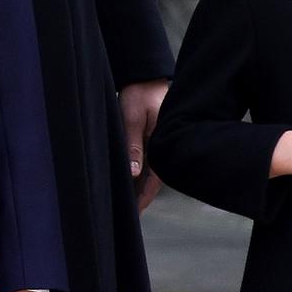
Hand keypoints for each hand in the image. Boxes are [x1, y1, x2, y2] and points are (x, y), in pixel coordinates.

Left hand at [119, 79, 168, 212]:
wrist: (147, 76)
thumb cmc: (140, 94)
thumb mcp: (132, 118)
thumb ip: (133, 145)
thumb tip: (132, 173)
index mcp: (161, 144)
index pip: (152, 181)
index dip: (142, 199)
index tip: (133, 215)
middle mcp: (164, 146)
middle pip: (153, 179)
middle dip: (141, 196)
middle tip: (128, 214)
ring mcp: (161, 143)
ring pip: (151, 171)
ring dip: (140, 185)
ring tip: (128, 201)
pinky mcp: (156, 138)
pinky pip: (149, 160)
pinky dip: (141, 172)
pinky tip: (132, 178)